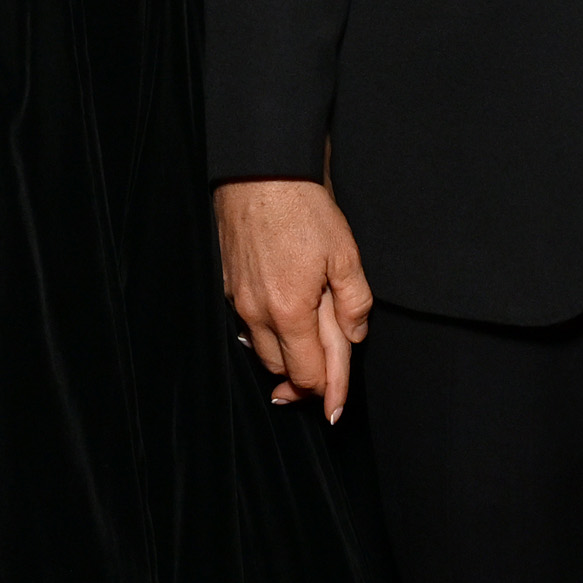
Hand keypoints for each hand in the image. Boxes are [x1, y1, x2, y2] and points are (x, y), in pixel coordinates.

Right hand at [214, 179, 373, 421]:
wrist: (260, 171)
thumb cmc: (303, 208)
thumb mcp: (345, 254)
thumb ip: (354, 303)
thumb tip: (354, 336)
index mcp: (289, 313)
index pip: (309, 373)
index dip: (328, 391)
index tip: (336, 411)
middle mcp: (257, 314)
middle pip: (282, 370)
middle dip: (307, 378)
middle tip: (329, 380)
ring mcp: (238, 300)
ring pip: (262, 351)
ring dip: (286, 357)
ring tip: (308, 353)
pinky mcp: (228, 285)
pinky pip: (247, 326)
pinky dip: (267, 335)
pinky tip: (281, 327)